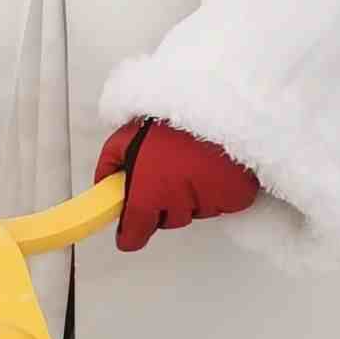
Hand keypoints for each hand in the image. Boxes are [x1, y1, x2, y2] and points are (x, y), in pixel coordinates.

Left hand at [97, 118, 259, 254]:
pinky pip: (221, 203)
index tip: (129, 235)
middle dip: (166, 202)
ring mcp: (209, 202)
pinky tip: (214, 165)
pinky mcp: (235, 197)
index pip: (135, 232)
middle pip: (168, 219)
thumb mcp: (129, 134)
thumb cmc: (171, 118)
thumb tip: (104, 183)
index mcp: (148, 191)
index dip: (131, 233)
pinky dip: (218, 189)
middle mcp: (178, 203)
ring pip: (195, 211)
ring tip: (195, 160)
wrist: (218, 103)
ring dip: (193, 194)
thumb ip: (111, 163)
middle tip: (170, 171)